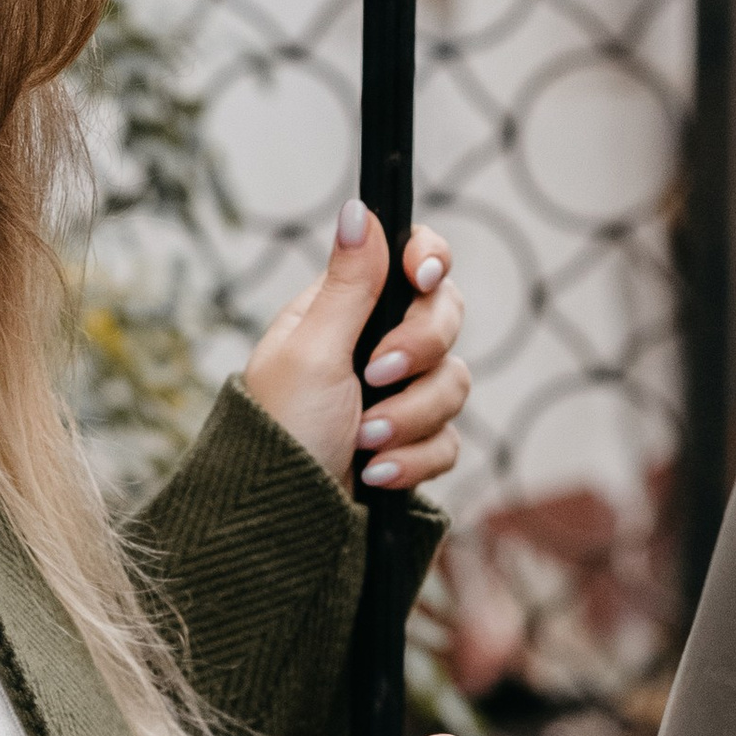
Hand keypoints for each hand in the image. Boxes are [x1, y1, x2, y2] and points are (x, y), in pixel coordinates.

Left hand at [240, 204, 467, 497]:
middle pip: (444, 316)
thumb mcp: (312, 350)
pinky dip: (414, 459)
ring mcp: (395, 398)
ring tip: (364, 443)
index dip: (428, 260)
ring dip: (409, 417)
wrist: (282, 526)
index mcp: (341, 310)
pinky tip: (376, 475)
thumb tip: (360, 208)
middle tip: (377, 375)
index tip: (423, 277)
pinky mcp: (410, 446)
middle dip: (419, 350)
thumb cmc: (281, 432)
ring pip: (453, 382)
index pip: (408, 260)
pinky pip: (449, 439)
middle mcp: (372, 346)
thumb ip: (349, 283)